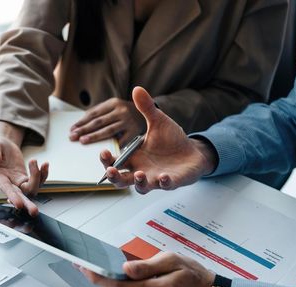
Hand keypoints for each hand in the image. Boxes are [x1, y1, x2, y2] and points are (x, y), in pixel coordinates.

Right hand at [0, 122, 48, 215]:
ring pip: (31, 189)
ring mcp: (17, 182)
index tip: (19, 204)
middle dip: (27, 204)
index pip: (5, 189)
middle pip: (19, 196)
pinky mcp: (25, 178)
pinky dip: (43, 174)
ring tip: (37, 162)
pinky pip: (37, 181)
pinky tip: (45, 164)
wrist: (1, 145)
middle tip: (34, 211)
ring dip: (38, 178)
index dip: (13, 197)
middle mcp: (8, 182)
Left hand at [69, 98, 145, 146]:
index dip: (81, 122)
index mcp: (113, 103)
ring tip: (82, 141)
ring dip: (94, 137)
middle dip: (84, 129)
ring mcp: (129, 122)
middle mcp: (122, 111)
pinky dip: (110, 146)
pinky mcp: (135, 133)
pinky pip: (120, 141)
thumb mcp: (113, 108)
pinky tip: (102, 150)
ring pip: (108, 131)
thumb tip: (79, 126)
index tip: (72, 129)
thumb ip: (99, 114)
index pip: (94, 113)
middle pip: (99, 121)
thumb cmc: (124, 114)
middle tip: (73, 137)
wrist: (147, 115)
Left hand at [81, 252, 214, 286]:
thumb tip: (125, 268)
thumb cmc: (193, 276)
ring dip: (119, 286)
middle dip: (107, 277)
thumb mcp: (173, 260)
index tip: (84, 267)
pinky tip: (136, 286)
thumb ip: (147, 265)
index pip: (118, 285)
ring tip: (123, 272)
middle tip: (96, 264)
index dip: (98, 276)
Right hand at [100, 86, 217, 193]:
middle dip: (114, 177)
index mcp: (134, 157)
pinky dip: (163, 183)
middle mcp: (141, 170)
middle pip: (121, 181)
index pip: (114, 163)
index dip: (106, 161)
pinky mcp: (170, 182)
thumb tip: (137, 89)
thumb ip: (147, 108)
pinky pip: (164, 186)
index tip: (103, 152)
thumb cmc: (171, 139)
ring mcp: (155, 178)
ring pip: (140, 188)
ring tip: (139, 174)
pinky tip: (164, 176)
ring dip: (138, 182)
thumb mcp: (158, 121)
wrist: (192, 150)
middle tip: (111, 171)